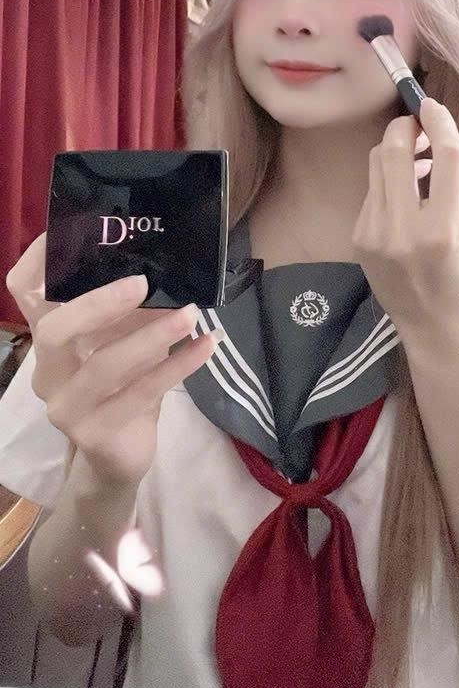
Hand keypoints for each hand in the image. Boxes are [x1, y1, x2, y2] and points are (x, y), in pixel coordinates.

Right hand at [6, 233, 217, 490]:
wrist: (120, 456)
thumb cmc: (122, 384)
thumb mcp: (123, 338)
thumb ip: (131, 306)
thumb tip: (165, 260)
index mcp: (48, 337)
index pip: (23, 291)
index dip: (40, 260)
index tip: (79, 230)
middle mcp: (47, 369)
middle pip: (53, 330)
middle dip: (98, 303)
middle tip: (142, 283)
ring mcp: (66, 406)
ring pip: (104, 367)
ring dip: (151, 337)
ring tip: (191, 314)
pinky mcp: (95, 434)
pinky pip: (141, 394)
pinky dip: (178, 366)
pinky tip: (205, 345)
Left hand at [352, 97, 458, 359]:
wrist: (435, 326)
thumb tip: (444, 132)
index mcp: (443, 230)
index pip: (443, 157)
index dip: (439, 124)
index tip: (434, 106)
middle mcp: (403, 231)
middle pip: (394, 151)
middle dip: (406, 127)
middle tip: (419, 124)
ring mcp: (374, 235)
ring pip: (376, 165)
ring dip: (396, 151)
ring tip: (418, 159)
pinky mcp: (359, 238)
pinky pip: (372, 191)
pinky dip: (389, 182)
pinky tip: (407, 195)